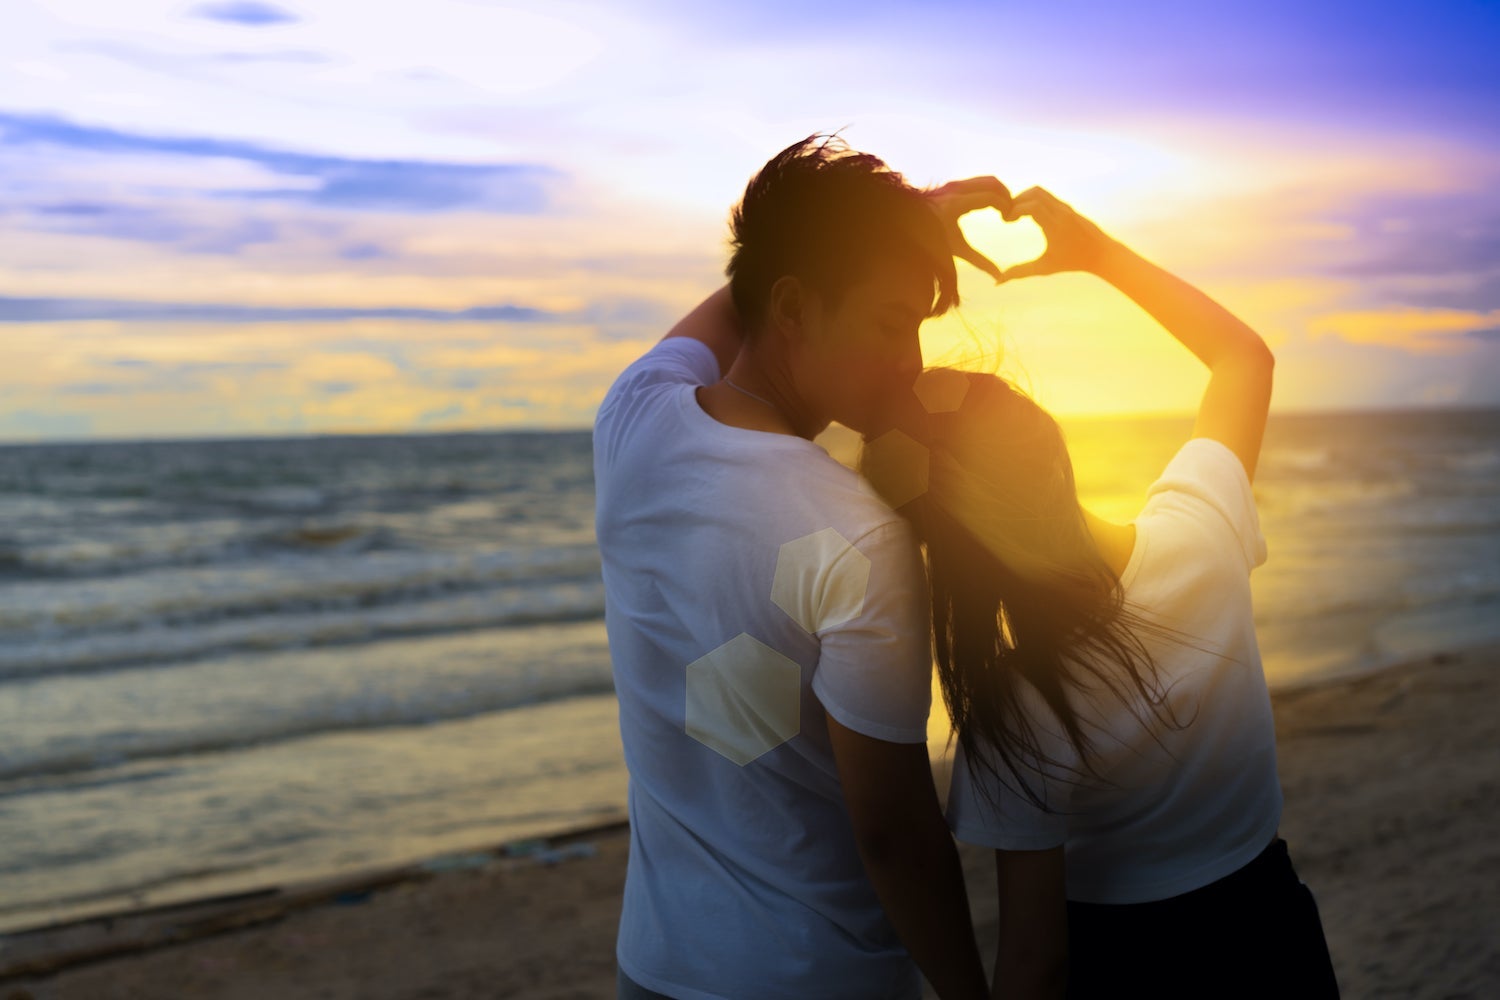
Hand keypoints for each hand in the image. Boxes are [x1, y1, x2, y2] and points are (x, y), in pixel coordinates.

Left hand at [925, 176, 1011, 281]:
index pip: (990, 197)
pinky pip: (976, 182)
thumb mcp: (957, 251)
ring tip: (1006, 207)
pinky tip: (993, 204)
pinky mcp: (950, 184)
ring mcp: (950, 185)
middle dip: (1006, 194)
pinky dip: (988, 189)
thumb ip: (980, 261)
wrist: (907, 229)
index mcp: (955, 205)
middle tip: (1014, 209)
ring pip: (984, 180)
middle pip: (990, 183)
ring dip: (998, 191)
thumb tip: (999, 277)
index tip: (1012, 217)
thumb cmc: (931, 243)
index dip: (1006, 205)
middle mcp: (952, 190)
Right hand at [996, 186, 1118, 283]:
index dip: (1014, 210)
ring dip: (1025, 198)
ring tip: (1016, 214)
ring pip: (1040, 191)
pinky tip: (1028, 214)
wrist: (1101, 253)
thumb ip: (1020, 272)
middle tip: (1008, 215)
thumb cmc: (1072, 263)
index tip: (1007, 222)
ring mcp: (1065, 206)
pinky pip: (1047, 196)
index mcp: (1055, 226)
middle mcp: (1061, 212)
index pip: (1031, 206)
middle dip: (1017, 200)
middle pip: (1034, 193)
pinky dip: (1033, 199)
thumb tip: (997, 283)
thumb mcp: (1044, 268)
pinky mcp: (1067, 205)